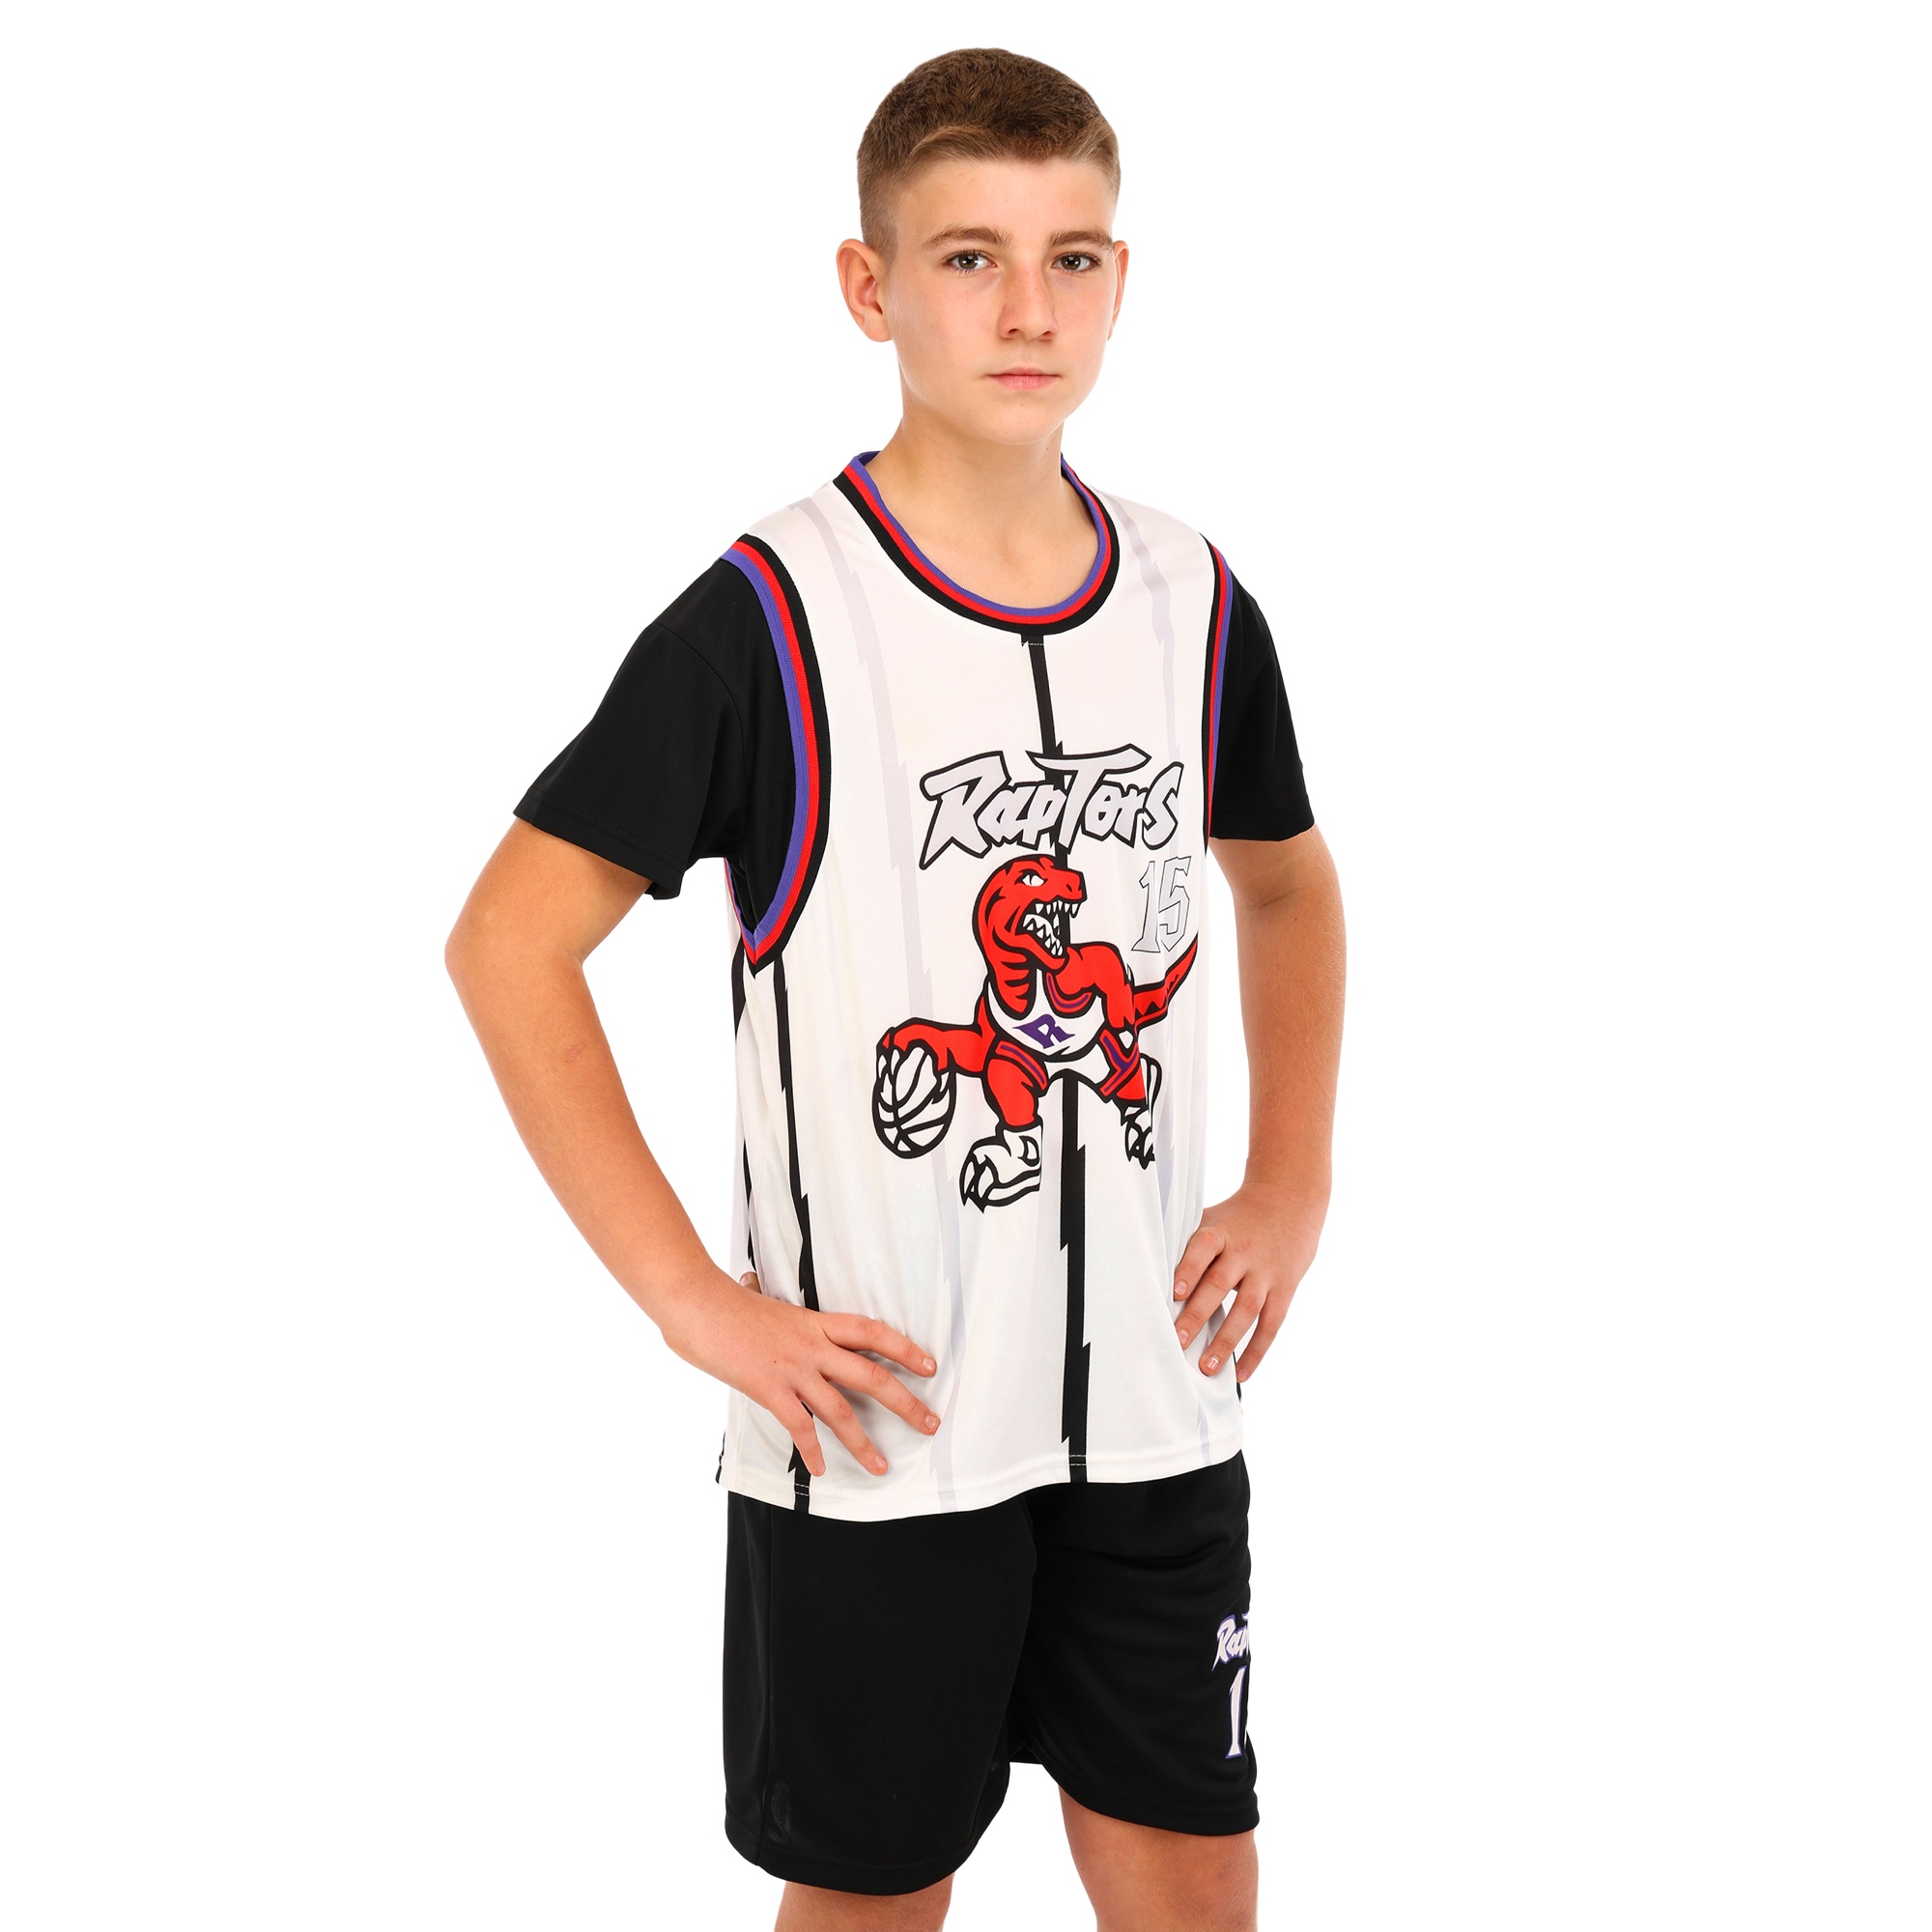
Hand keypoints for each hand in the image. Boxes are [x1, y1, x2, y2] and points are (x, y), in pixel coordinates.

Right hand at [658, 1266, 940, 1477]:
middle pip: (872, 1375)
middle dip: (905, 1402)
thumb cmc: (723, 1300)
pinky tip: (819, 1469)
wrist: (696, 1301)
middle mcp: (812, 1345)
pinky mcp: (769, 1389)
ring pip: (841, 1409)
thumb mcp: (759, 1300)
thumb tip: (750, 1286)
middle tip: (929, 1423)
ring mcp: (793, 1369)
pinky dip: (811, 1450)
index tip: (929, 1365)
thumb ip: (768, 1307)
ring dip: (864, 1442)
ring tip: (881, 1466)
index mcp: (815, 1322)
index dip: (905, 1347)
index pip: (872, 1331)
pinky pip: (798, 1426)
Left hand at [1172, 1180, 1325, 1382]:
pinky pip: (1271, 1325)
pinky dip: (1256, 1351)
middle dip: (1198, 1314)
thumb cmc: (1237, 1217)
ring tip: (1208, 1368)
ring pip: (1247, 1309)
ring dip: (1226, 1341)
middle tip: (1178, 1341)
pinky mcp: (1285, 1289)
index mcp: (1220, 1231)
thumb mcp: (1212, 1219)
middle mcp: (1244, 1252)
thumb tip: (1147, 1271)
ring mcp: (1266, 1272)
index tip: (1174, 1292)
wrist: (1290, 1200)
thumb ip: (1186, 1243)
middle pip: (1220, 1284)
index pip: (1203, 1248)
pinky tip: (1241, 1374)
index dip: (1189, 1268)